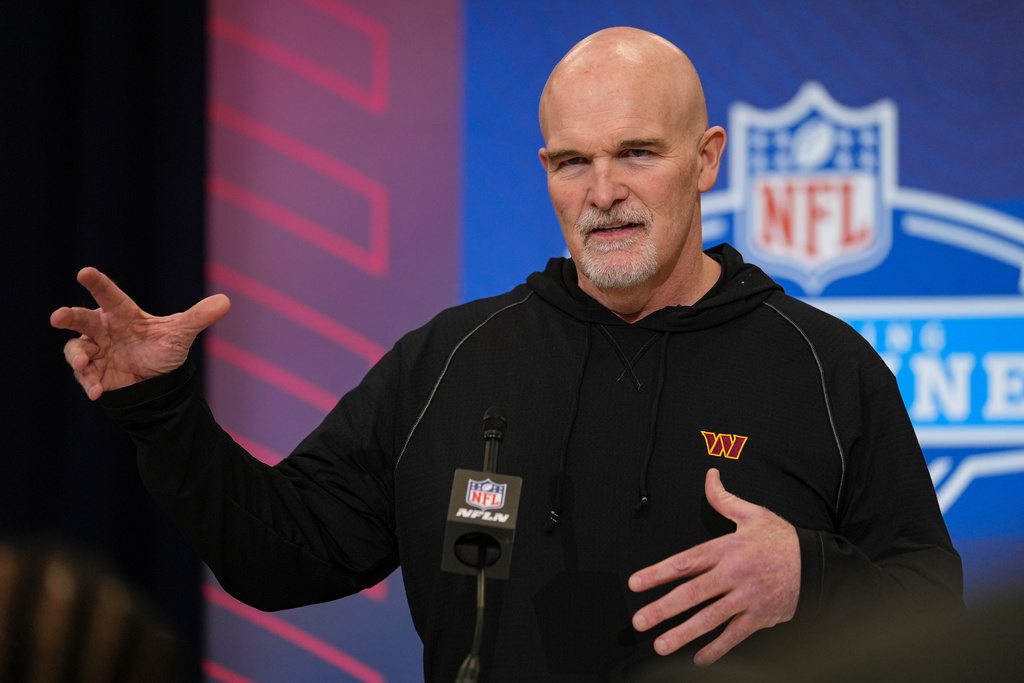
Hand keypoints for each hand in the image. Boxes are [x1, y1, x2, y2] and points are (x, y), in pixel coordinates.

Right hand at [50, 267, 230, 399]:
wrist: (159, 383)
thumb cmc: (163, 350)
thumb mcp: (181, 334)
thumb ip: (199, 317)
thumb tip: (226, 300)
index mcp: (122, 314)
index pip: (109, 295)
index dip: (97, 284)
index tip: (84, 272)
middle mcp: (104, 329)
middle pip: (81, 318)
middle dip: (69, 316)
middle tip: (57, 316)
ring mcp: (96, 351)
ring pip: (76, 348)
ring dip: (77, 356)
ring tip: (83, 364)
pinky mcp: (95, 373)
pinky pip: (86, 376)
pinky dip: (89, 383)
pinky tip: (97, 392)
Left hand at [629, 468, 799, 665]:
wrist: (817, 564)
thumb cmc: (782, 540)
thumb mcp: (752, 514)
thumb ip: (723, 499)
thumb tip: (709, 477)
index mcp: (726, 549)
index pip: (685, 562)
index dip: (658, 573)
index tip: (637, 583)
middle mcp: (733, 574)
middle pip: (692, 593)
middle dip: (663, 608)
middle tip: (640, 620)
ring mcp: (746, 598)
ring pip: (710, 618)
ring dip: (683, 634)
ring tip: (661, 644)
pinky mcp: (760, 616)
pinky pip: (735, 635)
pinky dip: (717, 648)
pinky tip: (700, 658)